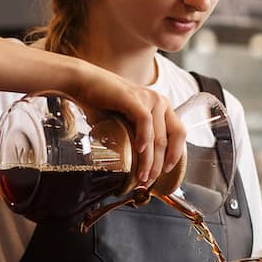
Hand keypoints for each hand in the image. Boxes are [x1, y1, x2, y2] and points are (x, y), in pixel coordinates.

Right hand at [68, 63, 185, 185]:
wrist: (83, 82)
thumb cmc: (101, 102)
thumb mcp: (125, 120)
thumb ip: (134, 135)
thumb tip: (136, 163)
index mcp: (161, 106)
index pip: (178, 133)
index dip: (175, 154)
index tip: (166, 171)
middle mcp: (159, 101)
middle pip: (168, 139)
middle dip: (159, 164)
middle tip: (149, 179)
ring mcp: (148, 98)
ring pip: (156, 136)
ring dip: (150, 160)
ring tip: (142, 175)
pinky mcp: (133, 98)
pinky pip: (144, 122)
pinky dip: (144, 138)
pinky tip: (138, 150)